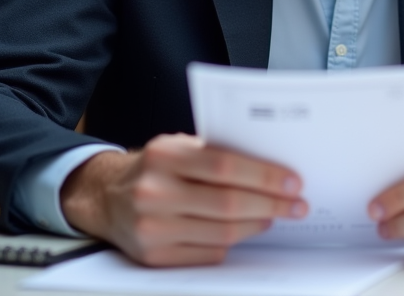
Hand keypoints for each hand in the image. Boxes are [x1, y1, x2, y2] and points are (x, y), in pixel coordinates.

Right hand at [60, 133, 306, 266]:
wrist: (106, 198)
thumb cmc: (155, 168)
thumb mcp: (178, 147)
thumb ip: (215, 153)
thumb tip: (271, 168)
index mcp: (164, 156)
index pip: (225, 166)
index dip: (264, 176)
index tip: (293, 182)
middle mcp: (154, 192)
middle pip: (227, 203)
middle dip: (271, 204)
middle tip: (297, 204)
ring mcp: (151, 228)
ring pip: (221, 232)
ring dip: (257, 224)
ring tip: (276, 216)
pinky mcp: (153, 256)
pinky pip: (207, 252)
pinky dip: (233, 242)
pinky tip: (248, 230)